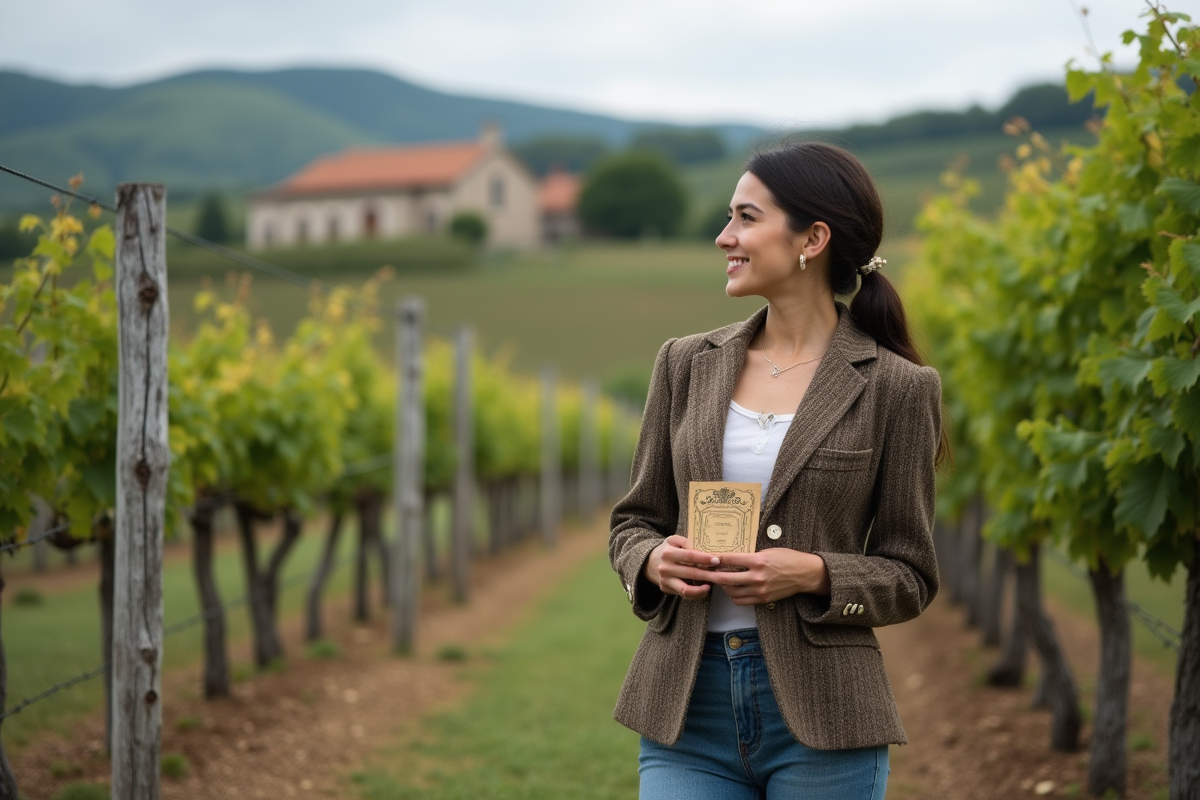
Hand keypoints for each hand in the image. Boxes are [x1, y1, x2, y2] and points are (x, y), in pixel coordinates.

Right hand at [644, 535, 720, 599]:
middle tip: (721, 575)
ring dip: (702, 589)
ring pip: (686, 589)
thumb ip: (687, 542)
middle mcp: (665, 568)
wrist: (648, 562)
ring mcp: (665, 580)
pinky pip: (683, 594)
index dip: (704, 559)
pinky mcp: (665, 589)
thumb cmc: (667, 550)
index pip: (690, 556)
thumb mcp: (674, 540)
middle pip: (691, 573)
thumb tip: (705, 549)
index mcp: (668, 553)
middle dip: (708, 575)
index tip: (717, 560)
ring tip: (711, 585)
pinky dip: (696, 593)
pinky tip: (704, 589)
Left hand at [706, 549, 830, 604]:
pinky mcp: (763, 599)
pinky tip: (733, 588)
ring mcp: (760, 590)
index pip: (729, 559)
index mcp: (758, 560)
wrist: (805, 574)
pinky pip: (741, 600)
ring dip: (723, 586)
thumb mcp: (768, 551)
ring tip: (720, 579)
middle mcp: (757, 577)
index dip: (716, 559)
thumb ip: (750, 556)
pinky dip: (733, 595)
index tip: (708, 558)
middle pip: (726, 578)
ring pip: (731, 591)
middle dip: (712, 575)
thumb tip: (730, 557)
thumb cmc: (787, 558)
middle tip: (705, 572)